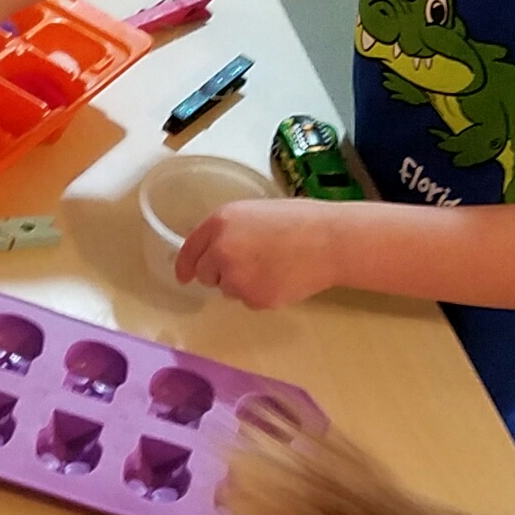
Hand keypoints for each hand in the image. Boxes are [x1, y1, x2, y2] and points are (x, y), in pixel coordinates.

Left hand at [177, 197, 343, 306]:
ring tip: (274, 266)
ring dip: (243, 283)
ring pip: (228, 289)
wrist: (330, 241)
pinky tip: (282, 278)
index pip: (190, 249)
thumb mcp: (255, 213)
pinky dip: (261, 294)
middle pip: (206, 274)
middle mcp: (220, 250)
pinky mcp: (253, 299)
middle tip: (252, 263)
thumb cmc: (300, 220)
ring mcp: (235, 278)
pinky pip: (248, 301)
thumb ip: (229, 230)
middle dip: (221, 273)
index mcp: (220, 222)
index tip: (184, 275)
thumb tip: (215, 250)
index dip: (185, 265)